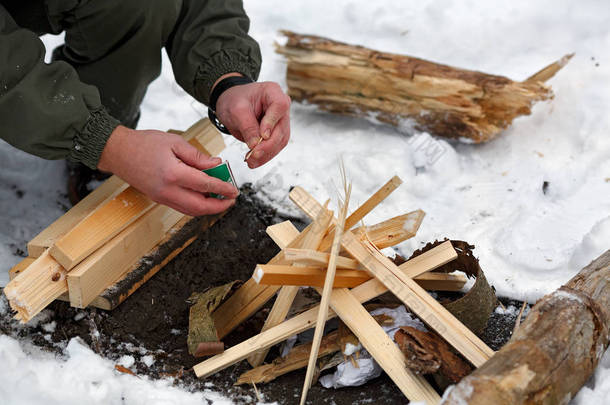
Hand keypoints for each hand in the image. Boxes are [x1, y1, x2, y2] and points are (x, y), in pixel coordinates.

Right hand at [98, 125, 238, 215]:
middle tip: (231, 200)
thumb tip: (216, 165)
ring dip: (208, 208)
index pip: (204, 185)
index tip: (234, 190)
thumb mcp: (174, 142)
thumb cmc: (144, 143)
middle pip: (199, 206)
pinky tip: (204, 197)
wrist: (117, 151)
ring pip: (191, 210)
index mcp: (172, 174)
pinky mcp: (158, 199)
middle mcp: (167, 190)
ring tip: (221, 199)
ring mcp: (161, 197)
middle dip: (218, 206)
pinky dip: (196, 206)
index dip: (222, 188)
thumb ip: (197, 156)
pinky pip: (181, 207)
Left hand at [214, 78, 290, 168]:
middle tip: (254, 155)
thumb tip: (255, 144)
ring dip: (267, 154)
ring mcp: (280, 121)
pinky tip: (255, 161)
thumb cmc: (234, 100)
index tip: (262, 135)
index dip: (272, 122)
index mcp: (272, 92)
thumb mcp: (236, 110)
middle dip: (268, 145)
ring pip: (280, 141)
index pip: (279, 106)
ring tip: (252, 161)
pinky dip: (265, 156)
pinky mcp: (277, 133)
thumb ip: (247, 126)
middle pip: (281, 128)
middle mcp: (281, 107)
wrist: (231, 104)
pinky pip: (275, 146)